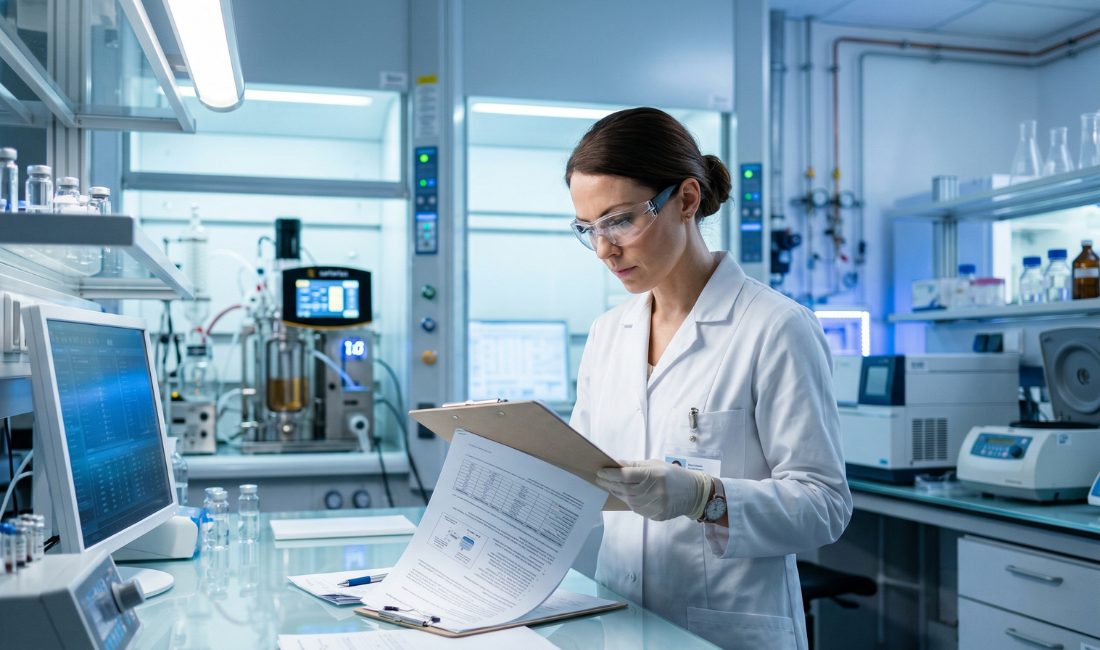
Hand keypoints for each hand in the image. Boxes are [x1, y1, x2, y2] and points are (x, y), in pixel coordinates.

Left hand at [596, 460, 710, 520]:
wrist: (694, 493)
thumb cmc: (673, 475)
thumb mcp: (656, 464)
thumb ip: (635, 466)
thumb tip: (615, 463)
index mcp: (655, 475)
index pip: (627, 475)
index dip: (611, 474)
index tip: (601, 471)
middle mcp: (655, 491)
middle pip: (625, 489)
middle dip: (610, 483)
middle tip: (600, 479)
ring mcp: (656, 505)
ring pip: (629, 500)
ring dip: (617, 493)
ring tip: (610, 486)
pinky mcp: (657, 515)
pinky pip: (637, 509)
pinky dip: (629, 501)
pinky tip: (625, 495)